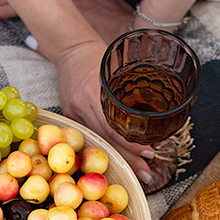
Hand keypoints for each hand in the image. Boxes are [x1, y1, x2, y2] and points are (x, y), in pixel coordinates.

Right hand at [52, 41, 158, 186]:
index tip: (150, 154)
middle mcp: (84, 103)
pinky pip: (88, 134)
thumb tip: (151, 115)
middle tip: (147, 173)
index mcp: (97, 90)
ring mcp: (74, 110)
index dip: (132, 143)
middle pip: (108, 138)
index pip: (114, 126)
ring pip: (98, 140)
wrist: (70, 46)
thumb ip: (128, 89)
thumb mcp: (117, 68)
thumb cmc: (100, 55)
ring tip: (136, 170)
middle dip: (129, 158)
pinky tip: (116, 157)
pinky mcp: (68, 112)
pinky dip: (104, 146)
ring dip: (119, 157)